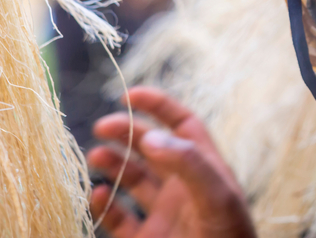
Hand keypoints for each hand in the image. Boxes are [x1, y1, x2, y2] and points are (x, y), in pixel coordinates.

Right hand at [88, 86, 255, 237]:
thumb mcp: (219, 198)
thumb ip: (189, 164)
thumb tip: (153, 137)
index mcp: (205, 169)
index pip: (182, 126)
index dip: (159, 106)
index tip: (129, 94)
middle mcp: (183, 188)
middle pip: (151, 148)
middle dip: (127, 132)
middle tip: (102, 126)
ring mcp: (163, 215)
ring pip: (132, 180)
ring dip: (113, 164)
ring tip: (96, 156)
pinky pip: (118, 220)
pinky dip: (104, 206)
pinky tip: (98, 195)